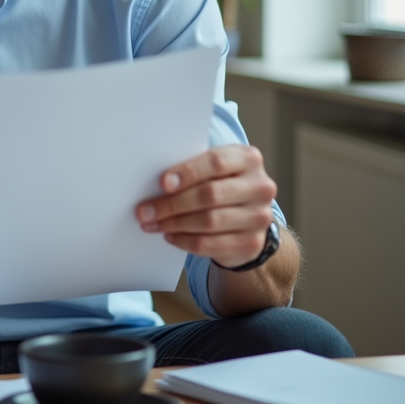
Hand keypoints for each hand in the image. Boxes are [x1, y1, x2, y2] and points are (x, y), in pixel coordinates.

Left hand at [136, 145, 276, 269]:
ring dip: (174, 224)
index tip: (163, 183)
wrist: (248, 217)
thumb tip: (157, 183)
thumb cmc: (221, 184)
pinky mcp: (251, 243)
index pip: (217, 162)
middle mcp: (260, 187)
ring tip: (152, 223)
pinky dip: (185, 241)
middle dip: (172, 203)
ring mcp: (260, 217)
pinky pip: (211, 244)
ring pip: (209, 221)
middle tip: (145, 210)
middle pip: (210, 194)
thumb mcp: (213, 170)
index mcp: (248, 159)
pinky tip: (170, 235)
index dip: (188, 172)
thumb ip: (192, 169)